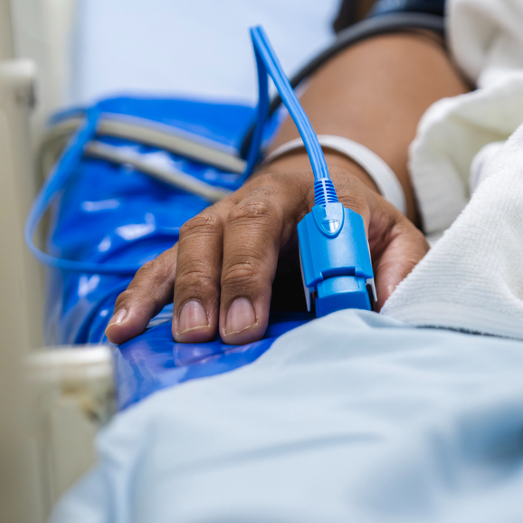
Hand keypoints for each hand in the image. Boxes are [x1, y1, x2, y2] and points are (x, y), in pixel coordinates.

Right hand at [104, 150, 427, 345]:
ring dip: (179, 290)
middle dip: (221, 283)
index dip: (266, 269)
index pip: (283, 224)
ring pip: (190, 244)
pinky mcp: (195, 248)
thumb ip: (400, 268)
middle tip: (219, 333)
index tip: (256, 317)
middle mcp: (256, 203)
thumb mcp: (394, 237)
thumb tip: (388, 305)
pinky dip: (140, 294)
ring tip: (169, 333)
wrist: (321, 189)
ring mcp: (220, 223)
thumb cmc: (358, 223)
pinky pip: (161, 267)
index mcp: (310, 196)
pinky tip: (122, 327)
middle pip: (229, 232)